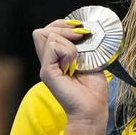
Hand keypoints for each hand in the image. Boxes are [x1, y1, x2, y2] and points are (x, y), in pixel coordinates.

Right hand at [31, 19, 108, 134]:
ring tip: (78, 57)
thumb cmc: (93, 90)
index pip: (48, 31)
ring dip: (68, 42)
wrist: (92, 110)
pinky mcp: (47, 72)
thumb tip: (81, 31)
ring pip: (47, 35)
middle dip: (64, 28)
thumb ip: (81, 47)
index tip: (81, 29)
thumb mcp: (90, 61)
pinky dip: (68, 50)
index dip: (62, 25)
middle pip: (42, 31)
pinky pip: (54, 47)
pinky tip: (74, 63)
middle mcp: (48, 61)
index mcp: (56, 58)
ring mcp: (46, 67)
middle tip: (81, 37)